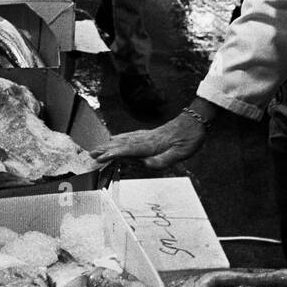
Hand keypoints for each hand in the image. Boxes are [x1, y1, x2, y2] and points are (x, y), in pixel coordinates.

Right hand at [92, 110, 207, 169]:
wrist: (196, 121)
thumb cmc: (190, 138)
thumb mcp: (181, 153)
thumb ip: (163, 159)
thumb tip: (146, 164)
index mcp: (152, 145)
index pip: (128, 150)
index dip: (113, 155)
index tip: (100, 158)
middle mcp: (146, 139)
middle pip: (121, 144)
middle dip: (105, 150)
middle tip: (90, 155)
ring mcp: (146, 135)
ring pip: (124, 140)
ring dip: (109, 145)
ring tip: (96, 149)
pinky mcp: (149, 135)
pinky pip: (130, 137)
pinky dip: (119, 140)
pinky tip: (114, 140)